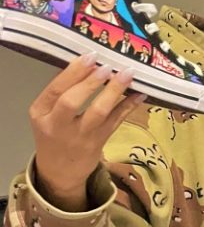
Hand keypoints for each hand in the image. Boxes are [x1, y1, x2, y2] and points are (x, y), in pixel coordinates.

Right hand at [30, 53, 145, 210]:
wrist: (59, 170)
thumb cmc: (55, 133)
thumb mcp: (47, 113)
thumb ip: (62, 91)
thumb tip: (87, 61)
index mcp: (40, 113)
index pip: (54, 90)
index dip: (73, 72)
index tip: (90, 56)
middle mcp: (57, 125)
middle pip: (71, 102)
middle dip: (90, 83)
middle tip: (107, 66)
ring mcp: (80, 136)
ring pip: (98, 113)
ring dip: (114, 92)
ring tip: (127, 74)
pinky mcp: (99, 142)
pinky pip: (116, 121)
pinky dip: (129, 106)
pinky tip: (140, 93)